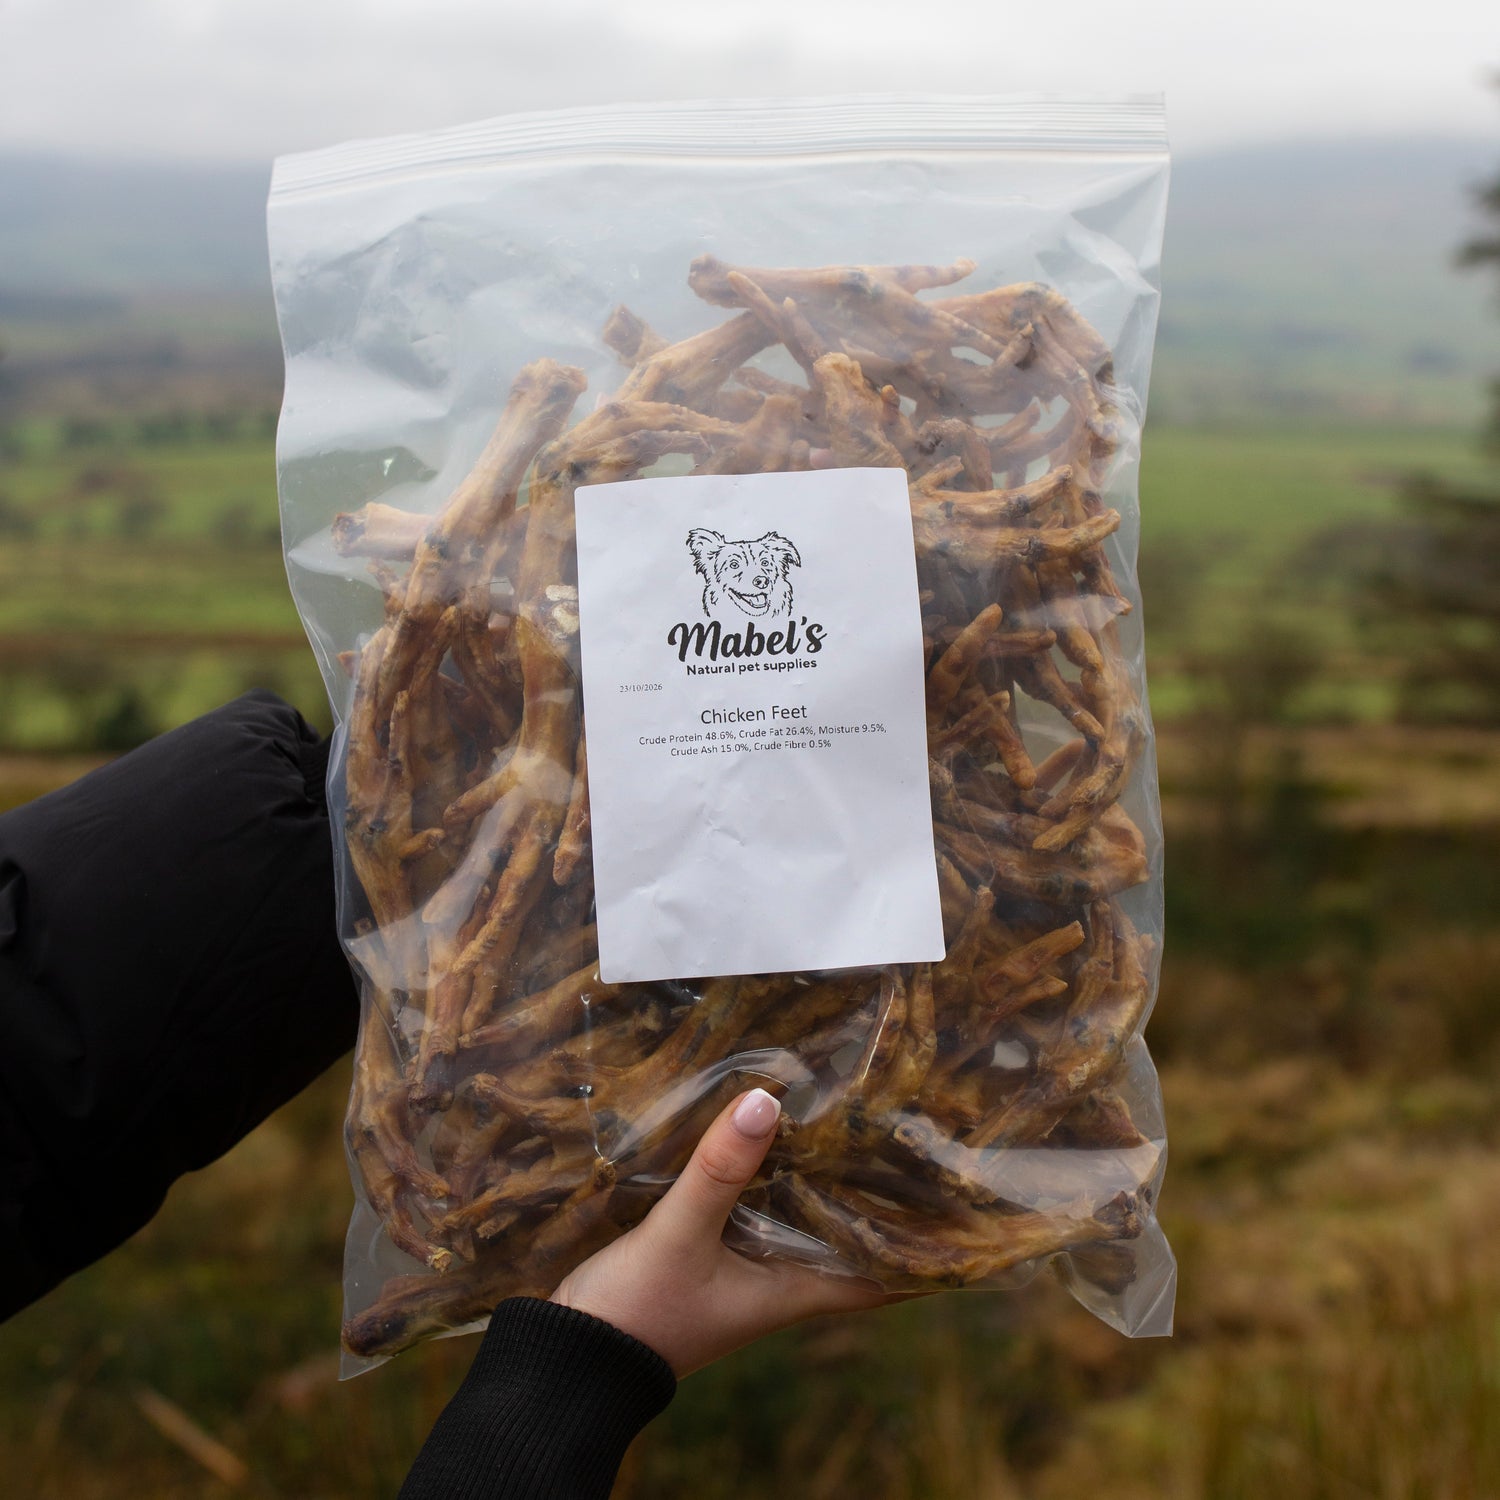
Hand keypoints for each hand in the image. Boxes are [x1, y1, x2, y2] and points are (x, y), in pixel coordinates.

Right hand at [548, 1088, 901, 1375]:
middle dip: (878, 1196)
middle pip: (849, 1238)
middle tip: (913, 1137)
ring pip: (803, 1221)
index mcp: (793, 1290)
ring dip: (824, 1182)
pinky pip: (759, 1211)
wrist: (569, 1359)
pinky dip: (773, 1180)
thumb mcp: (680, 1236)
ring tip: (855, 1121)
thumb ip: (720, 1169)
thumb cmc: (638, 1313)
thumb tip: (768, 1100)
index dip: (929, 1249)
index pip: (885, 1275)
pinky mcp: (707, 1255)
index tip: (967, 1207)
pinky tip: (771, 1139)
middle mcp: (779, 1282)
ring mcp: (744, 1271)